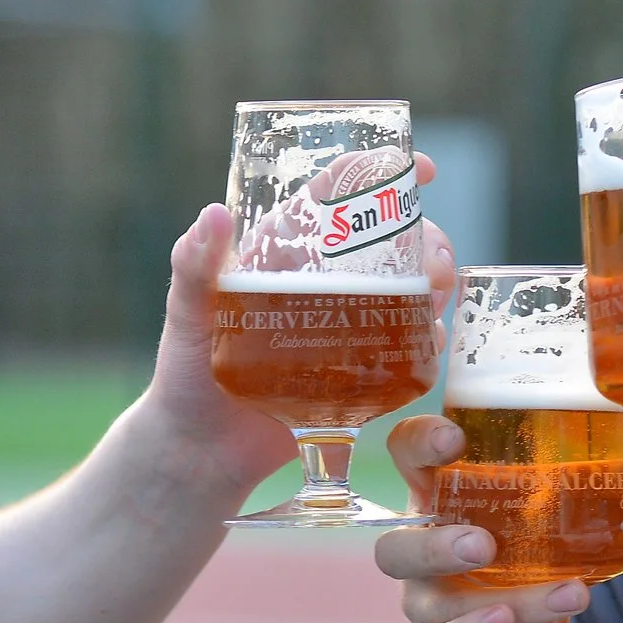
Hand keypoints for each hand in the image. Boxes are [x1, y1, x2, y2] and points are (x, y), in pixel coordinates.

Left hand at [136, 155, 458, 508]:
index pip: (336, 196)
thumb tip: (214, 214)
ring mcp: (345, 324)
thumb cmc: (186, 374)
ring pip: (408, 287)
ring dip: (435, 284)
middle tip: (436, 264)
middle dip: (427, 239)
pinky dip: (428, 337)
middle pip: (389, 240)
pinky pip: (406, 346)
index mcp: (282, 251)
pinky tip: (432, 340)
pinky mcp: (358, 369)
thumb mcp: (186, 314)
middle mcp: (321, 280)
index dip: (381, 174)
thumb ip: (194, 266)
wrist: (202, 451)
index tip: (422, 170)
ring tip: (437, 298)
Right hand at [376, 414, 585, 622]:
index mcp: (447, 494)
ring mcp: (428, 602)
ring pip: (429, 604)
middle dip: (434, 545)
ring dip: (481, 605)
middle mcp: (424, 547)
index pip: (408, 454)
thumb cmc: (543, 554)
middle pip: (393, 545)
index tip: (454, 439)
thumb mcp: (574, 510)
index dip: (419, 442)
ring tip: (530, 608)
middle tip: (484, 545)